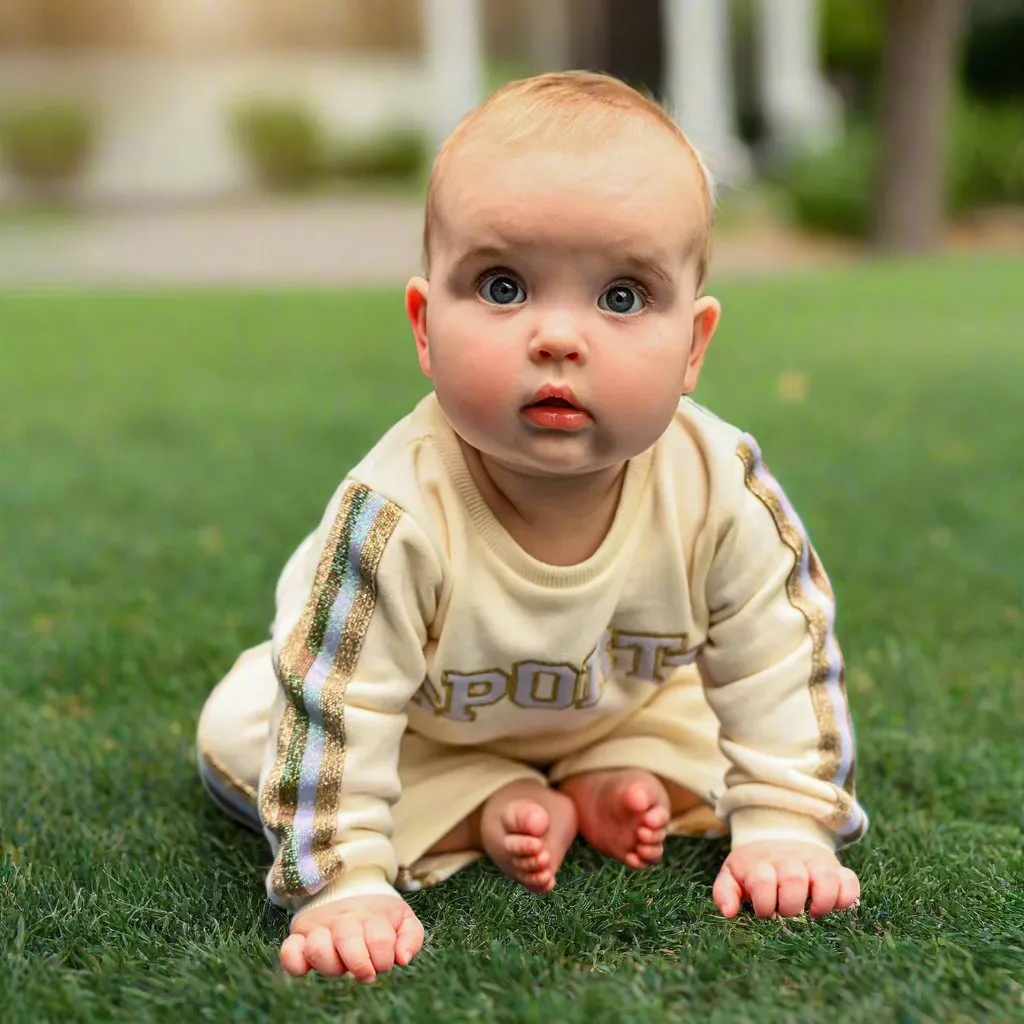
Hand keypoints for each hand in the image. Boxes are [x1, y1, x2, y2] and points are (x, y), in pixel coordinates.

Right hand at [279, 894, 423, 980]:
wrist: (351, 889)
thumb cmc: (379, 917)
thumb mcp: (402, 920)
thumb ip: (411, 936)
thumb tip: (403, 959)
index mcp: (370, 915)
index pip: (379, 940)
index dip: (383, 958)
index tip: (384, 963)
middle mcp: (342, 918)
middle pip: (347, 940)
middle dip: (359, 963)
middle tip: (367, 973)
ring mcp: (319, 927)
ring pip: (317, 946)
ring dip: (330, 963)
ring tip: (341, 967)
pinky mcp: (299, 936)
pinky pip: (289, 950)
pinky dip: (294, 961)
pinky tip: (307, 968)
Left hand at [713, 840, 859, 919]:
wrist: (779, 838)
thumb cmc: (755, 868)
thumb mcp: (733, 875)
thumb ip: (725, 892)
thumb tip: (729, 913)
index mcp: (761, 863)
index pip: (762, 880)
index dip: (764, 903)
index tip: (764, 912)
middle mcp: (789, 860)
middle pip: (794, 878)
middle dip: (790, 904)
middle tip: (788, 912)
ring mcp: (814, 863)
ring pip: (826, 878)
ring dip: (821, 902)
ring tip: (813, 912)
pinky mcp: (836, 868)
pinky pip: (850, 880)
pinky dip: (847, 896)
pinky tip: (836, 906)